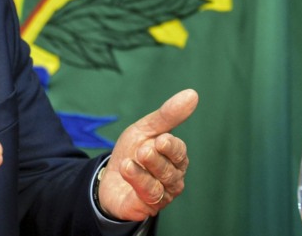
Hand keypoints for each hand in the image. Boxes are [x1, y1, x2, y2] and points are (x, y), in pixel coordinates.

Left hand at [97, 89, 198, 221]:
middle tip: (144, 150)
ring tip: (132, 160)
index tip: (161, 139)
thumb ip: (167, 115)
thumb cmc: (132, 152)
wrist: (108, 179)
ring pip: (160, 183)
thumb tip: (193, 94)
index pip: (179, 152)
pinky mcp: (148, 207)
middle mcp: (173, 177)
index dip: (171, 146)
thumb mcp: (145, 130)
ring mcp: (162, 195)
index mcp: (175, 158)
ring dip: (145, 170)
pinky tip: (127, 169)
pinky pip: (148, 195)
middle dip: (157, 159)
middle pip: (171, 169)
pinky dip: (138, 181)